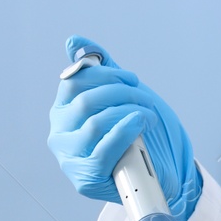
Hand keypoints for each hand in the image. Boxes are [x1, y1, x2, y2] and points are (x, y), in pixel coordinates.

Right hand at [47, 35, 202, 220]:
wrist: (160, 173)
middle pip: (85, 101)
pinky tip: (139, 124)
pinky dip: (125, 132)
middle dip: (121, 94)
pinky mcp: (84, 180)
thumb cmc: (138, 134)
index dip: (106, 76)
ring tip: (148, 114)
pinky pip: (103, 150)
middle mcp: (60, 134)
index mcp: (64, 112)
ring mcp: (70, 159)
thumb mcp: (122, 96)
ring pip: (94, 124)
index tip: (132, 79)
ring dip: (128, 113)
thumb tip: (74, 40)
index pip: (74, 82)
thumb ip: (100, 69)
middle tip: (144, 98)